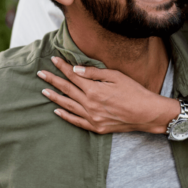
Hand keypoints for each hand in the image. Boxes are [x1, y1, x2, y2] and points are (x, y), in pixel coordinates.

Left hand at [37, 56, 178, 134]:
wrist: (147, 114)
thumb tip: (75, 69)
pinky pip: (76, 121)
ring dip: (54, 97)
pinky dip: (65, 116)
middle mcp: (90, 104)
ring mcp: (92, 118)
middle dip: (53, 80)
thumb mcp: (116, 76)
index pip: (73, 75)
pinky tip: (57, 110)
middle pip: (67, 89)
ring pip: (68, 105)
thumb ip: (93, 73)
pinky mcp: (96, 127)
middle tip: (40, 73)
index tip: (53, 59)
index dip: (62, 67)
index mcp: (94, 90)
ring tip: (43, 91)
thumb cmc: (134, 92)